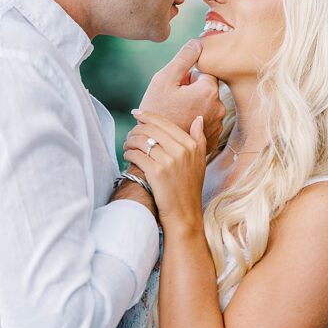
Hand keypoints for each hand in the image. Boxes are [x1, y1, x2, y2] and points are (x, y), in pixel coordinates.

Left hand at [123, 111, 206, 229]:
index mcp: (191, 145)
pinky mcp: (156, 173)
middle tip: (130, 134)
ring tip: (127, 145)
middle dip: (136, 129)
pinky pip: (136, 155)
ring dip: (129, 141)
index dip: (147, 116)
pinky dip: (128, 154)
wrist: (184, 214)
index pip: (164, 123)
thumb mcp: (200, 162)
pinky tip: (127, 156)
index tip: (136, 113)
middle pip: (150, 129)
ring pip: (141, 141)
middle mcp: (181, 151)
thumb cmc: (189, 188)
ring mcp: (169, 161)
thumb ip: (199, 139)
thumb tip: (197, 118)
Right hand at [136, 40, 224, 154]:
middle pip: (207, 90)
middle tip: (173, 103)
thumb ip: (183, 58)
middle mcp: (219, 107)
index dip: (187, 78)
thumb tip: (198, 42)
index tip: (176, 89)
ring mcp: (217, 125)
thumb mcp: (164, 79)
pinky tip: (182, 127)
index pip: (204, 73)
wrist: (153, 146)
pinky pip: (206, 122)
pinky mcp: (213, 138)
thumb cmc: (155, 111)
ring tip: (177, 116)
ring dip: (195, 107)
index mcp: (209, 90)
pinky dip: (196, 122)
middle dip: (192, 92)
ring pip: (207, 106)